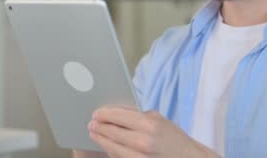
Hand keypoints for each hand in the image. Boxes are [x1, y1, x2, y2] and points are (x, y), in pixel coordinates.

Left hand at [88, 106, 217, 157]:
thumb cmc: (174, 139)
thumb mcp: (159, 120)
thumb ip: (138, 115)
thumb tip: (116, 113)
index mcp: (148, 124)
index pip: (118, 116)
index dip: (104, 114)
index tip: (96, 113)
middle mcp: (142, 141)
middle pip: (112, 132)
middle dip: (99, 128)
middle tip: (91, 124)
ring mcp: (140, 157)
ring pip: (112, 148)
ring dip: (101, 140)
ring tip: (95, 134)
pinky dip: (112, 152)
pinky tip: (107, 147)